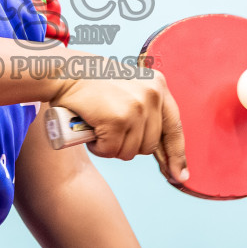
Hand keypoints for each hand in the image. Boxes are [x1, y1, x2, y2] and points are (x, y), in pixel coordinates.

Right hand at [52, 69, 187, 181]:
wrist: (67, 71)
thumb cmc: (93, 83)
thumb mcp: (130, 89)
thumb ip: (147, 111)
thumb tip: (161, 151)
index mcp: (159, 86)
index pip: (174, 127)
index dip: (176, 155)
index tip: (179, 175)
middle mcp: (152, 95)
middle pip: (149, 146)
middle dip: (128, 146)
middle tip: (109, 131)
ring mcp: (136, 108)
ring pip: (130, 152)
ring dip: (111, 148)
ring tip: (99, 128)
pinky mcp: (118, 119)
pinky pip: (111, 151)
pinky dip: (98, 148)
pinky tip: (90, 130)